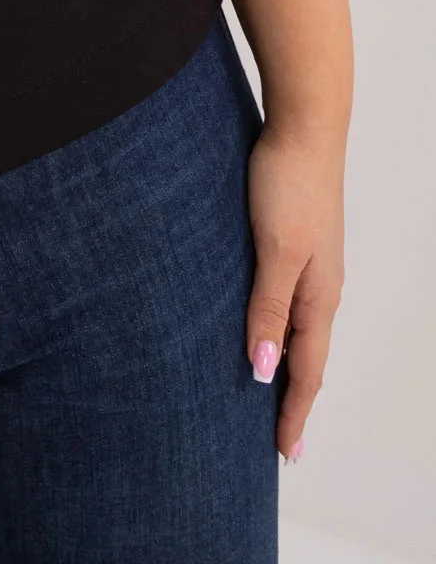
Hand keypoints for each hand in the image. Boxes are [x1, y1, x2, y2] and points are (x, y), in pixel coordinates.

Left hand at [243, 118, 345, 461]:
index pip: (307, 370)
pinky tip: (265, 327)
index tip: (284, 455)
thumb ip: (268, 309)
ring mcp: (311, 264)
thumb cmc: (288, 185)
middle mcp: (320, 287)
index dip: (293, 412)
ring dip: (287, 364)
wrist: (303, 128)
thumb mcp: (274, 251)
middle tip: (278, 440)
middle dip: (294, 399)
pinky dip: (280, 328)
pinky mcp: (297, 241)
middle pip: (308, 356)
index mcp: (318, 297)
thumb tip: (263, 370)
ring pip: (299, 329)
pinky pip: (289, 301)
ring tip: (270, 394)